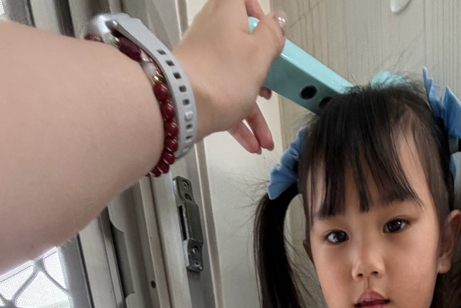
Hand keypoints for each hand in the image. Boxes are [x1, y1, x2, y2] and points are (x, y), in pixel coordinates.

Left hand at [174, 0, 285, 150]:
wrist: (183, 107)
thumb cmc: (221, 76)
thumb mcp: (260, 53)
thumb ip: (273, 34)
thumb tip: (277, 20)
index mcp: (226, 12)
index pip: (244, 0)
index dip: (259, 14)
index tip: (269, 36)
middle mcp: (211, 31)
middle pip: (243, 45)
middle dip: (262, 73)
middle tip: (271, 85)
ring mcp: (202, 59)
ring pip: (235, 79)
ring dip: (254, 110)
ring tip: (264, 136)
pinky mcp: (197, 84)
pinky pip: (223, 99)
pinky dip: (238, 120)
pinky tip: (252, 142)